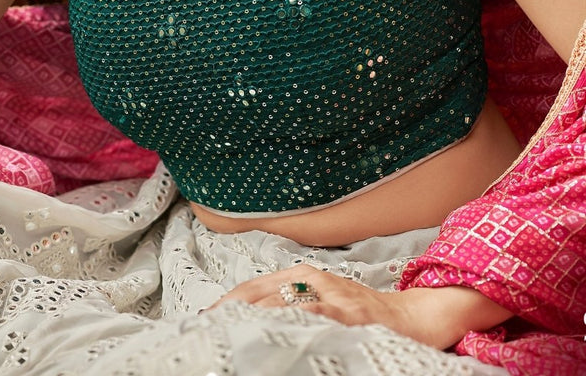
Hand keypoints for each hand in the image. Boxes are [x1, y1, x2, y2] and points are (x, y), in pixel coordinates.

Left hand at [212, 264, 512, 349]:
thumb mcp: (322, 302)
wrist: (413, 316)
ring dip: (253, 322)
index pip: (252, 288)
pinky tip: (272, 335)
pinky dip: (291, 324)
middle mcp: (312, 280)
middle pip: (259, 295)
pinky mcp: (348, 313)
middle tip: (208, 334)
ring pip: (280, 305)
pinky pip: (313, 316)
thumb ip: (290, 306)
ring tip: (230, 338)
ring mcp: (330, 296)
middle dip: (231, 315)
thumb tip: (250, 323)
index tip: (201, 323)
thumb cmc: (363, 314)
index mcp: (301, 276)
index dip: (225, 304)